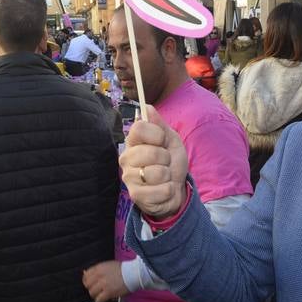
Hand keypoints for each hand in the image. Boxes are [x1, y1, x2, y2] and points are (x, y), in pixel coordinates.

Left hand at [83, 260, 127, 301]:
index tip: (90, 283)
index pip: (86, 275)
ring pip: (92, 293)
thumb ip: (97, 269)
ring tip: (100, 295)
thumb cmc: (123, 269)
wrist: (133, 273)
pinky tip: (103, 299)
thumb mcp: (108, 265)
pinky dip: (99, 301)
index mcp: (99, 268)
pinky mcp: (108, 292)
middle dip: (91, 288)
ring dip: (96, 295)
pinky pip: (98, 300)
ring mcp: (103, 284)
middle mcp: (99, 275)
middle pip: (87, 285)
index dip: (87, 280)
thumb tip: (85, 273)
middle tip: (96, 289)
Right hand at [120, 105, 188, 219]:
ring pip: (156, 173)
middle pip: (150, 152)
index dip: (157, 134)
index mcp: (133, 142)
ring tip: (164, 177)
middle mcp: (126, 158)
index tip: (162, 141)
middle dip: (166, 158)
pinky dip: (169, 190)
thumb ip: (159, 124)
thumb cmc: (171, 163)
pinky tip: (163, 190)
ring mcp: (129, 178)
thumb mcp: (170, 140)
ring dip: (168, 176)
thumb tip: (147, 106)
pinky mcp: (135, 195)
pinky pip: (161, 190)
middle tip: (164, 163)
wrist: (175, 190)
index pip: (139, 128)